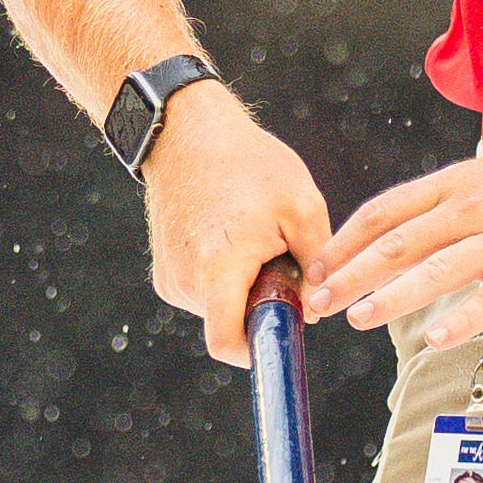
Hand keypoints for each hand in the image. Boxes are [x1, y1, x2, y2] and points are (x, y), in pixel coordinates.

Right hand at [137, 92, 340, 366]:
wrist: (183, 133)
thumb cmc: (249, 165)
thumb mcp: (302, 207)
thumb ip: (317, 265)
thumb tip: (316, 310)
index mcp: (220, 267)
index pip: (229, 343)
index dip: (260, 350)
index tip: (284, 330)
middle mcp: (186, 281)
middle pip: (232, 325)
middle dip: (262, 306)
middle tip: (278, 258)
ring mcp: (171, 279)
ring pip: (221, 310)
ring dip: (245, 289)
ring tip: (253, 239)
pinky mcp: (165, 273)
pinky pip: (205, 294)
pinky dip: (226, 279)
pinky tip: (230, 237)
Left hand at [322, 129, 482, 352]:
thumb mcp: (482, 178)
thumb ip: (437, 208)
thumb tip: (384, 245)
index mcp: (454, 184)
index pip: (383, 213)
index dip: (343, 244)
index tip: (315, 270)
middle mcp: (474, 208)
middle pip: (399, 242)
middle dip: (351, 274)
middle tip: (317, 301)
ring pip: (438, 269)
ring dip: (392, 296)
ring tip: (359, 318)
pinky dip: (463, 317)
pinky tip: (436, 338)